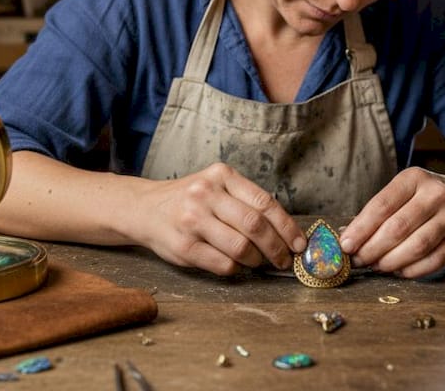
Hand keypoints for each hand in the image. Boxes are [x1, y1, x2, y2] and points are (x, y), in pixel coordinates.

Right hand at [132, 162, 306, 275]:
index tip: (299, 243)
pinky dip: (236, 268)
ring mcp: (193, 220)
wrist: (144, 208)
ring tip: (258, 262)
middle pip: (255, 226)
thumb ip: (245, 201)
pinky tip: (236, 264)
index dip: (287, 227)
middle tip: (285, 260)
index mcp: (221, 176)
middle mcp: (206, 195)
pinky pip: (223, 264)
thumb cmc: (189, 200)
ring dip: (257, 260)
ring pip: (241, 247)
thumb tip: (285, 231)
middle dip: (277, 248)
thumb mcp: (216, 187)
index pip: (265, 202)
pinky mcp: (184, 247)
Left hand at [338, 167, 444, 278]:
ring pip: (416, 246)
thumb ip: (378, 211)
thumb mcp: (405, 191)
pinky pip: (433, 261)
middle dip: (372, 249)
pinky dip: (411, 270)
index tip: (345, 245)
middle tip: (358, 261)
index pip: (382, 205)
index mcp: (414, 178)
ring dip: (390, 261)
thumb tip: (347, 236)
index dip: (361, 229)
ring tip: (376, 266)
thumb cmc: (427, 197)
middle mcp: (435, 195)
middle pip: (397, 228)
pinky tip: (399, 270)